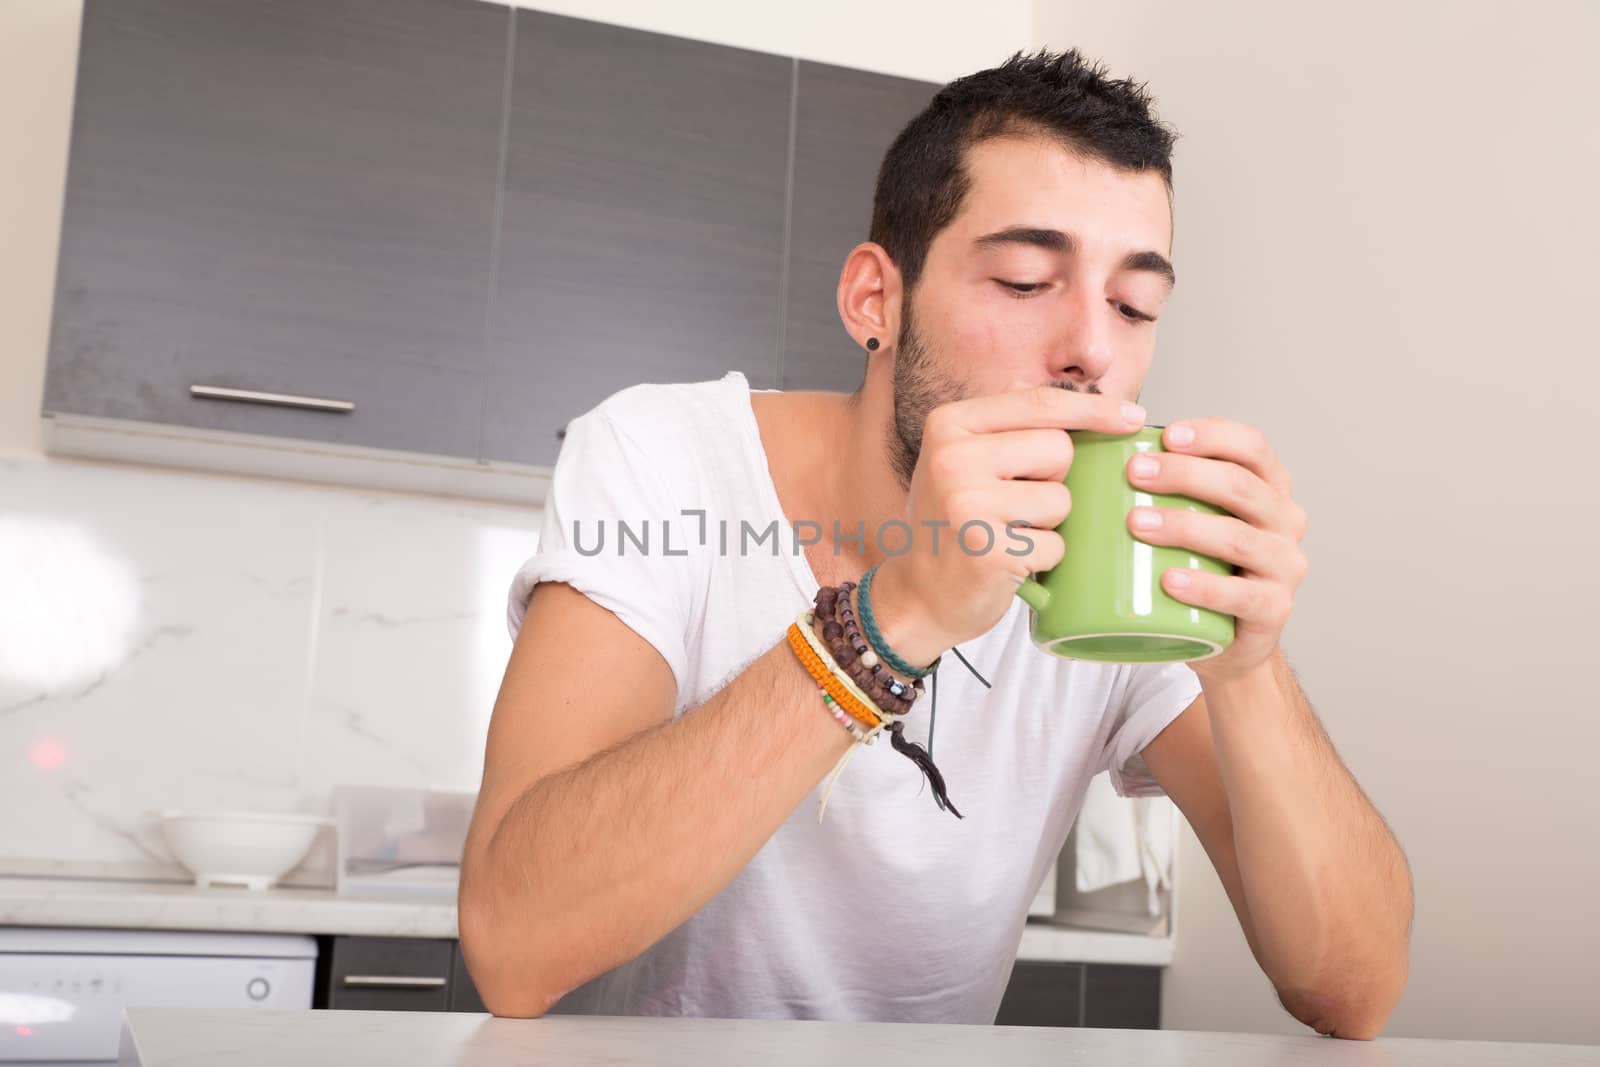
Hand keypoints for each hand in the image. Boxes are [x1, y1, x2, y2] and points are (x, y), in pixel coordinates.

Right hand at [871, 384, 1148, 665]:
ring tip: (1012, 533)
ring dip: (1051, 522)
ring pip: (1062, 498)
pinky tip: (1012, 562)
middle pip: (1059, 449)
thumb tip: (1080, 393)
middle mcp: (952, 457)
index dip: (1094, 409)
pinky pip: (1055, 543)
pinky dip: (1045, 558)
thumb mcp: (962, 458)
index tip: (1133, 418)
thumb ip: (1009, 421)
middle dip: (1056, 479)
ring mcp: (965, 503)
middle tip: (1017, 504)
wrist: (917, 595)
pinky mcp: (986, 549)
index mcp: (949, 423)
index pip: (1040, 403)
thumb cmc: (953, 523)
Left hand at [1124, 417, 1308, 682]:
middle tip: (1135, 473)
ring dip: (1186, 526)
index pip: (1251, 446)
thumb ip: (1166, 488)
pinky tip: (1169, 580)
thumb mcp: (1190, 518)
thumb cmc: (1201, 566)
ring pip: (1239, 538)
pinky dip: (1204, 586)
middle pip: (1241, 486)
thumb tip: (1094, 455)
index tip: (1165, 435)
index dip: (1212, 434)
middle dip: (1185, 474)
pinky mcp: (1275, 610)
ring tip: (1137, 524)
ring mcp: (1285, 566)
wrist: (1225, 639)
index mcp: (1269, 487)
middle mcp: (1286, 520)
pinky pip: (1242, 595)